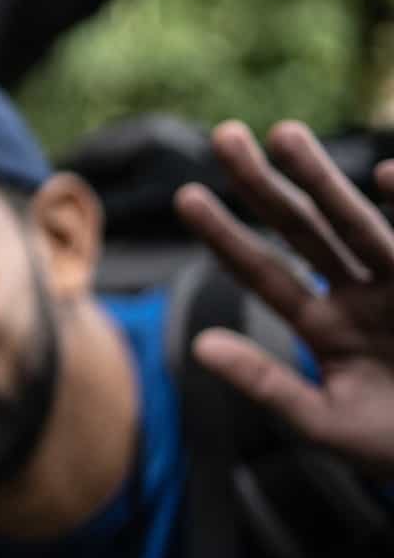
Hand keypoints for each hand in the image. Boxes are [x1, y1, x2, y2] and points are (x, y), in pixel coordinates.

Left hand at [174, 120, 393, 476]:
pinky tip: (386, 173)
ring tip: (283, 134)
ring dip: (321, 179)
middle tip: (223, 135)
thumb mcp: (326, 423)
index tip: (185, 197)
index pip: (264, 273)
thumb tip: (200, 346)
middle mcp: (361, 294)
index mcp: (326, 326)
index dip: (226, 236)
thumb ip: (268, 384)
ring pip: (355, 222)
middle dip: (264, 185)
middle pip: (302, 230)